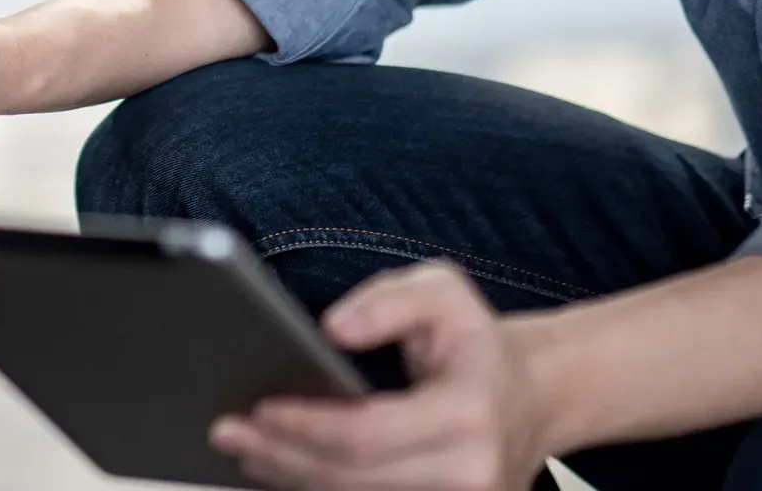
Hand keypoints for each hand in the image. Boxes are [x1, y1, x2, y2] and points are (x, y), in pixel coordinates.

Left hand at [210, 262, 555, 490]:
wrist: (533, 395)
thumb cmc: (475, 343)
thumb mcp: (443, 291)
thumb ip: (387, 300)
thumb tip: (333, 329)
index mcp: (470, 413)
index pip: (368, 433)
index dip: (306, 425)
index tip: (259, 407)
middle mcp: (472, 472)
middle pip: (353, 478)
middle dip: (282, 454)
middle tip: (229, 431)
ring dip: (292, 479)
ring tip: (247, 449)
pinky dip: (320, 488)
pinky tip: (284, 469)